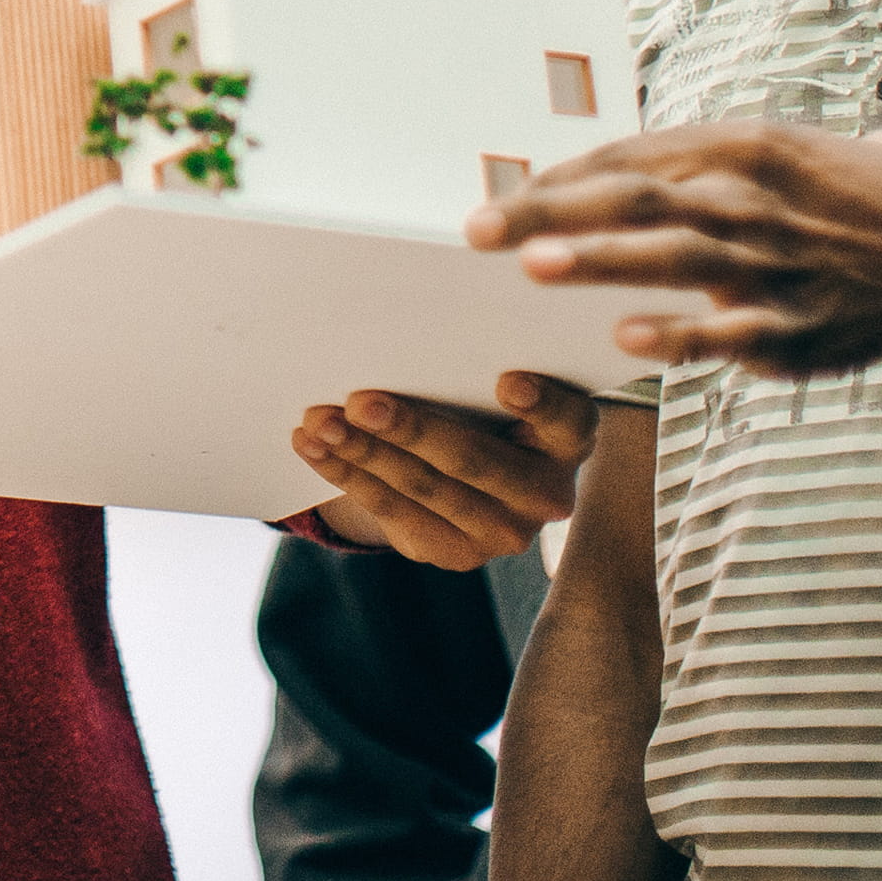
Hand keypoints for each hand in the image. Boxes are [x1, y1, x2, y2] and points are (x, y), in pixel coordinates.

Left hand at [292, 373, 597, 568]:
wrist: (463, 467)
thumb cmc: (479, 401)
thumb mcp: (488, 383)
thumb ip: (471, 366)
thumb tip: (399, 329)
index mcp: (568, 438)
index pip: (566, 420)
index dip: (541, 403)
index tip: (506, 380)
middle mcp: (546, 493)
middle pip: (475, 460)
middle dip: (412, 429)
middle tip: (361, 401)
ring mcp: (502, 532)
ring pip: (424, 489)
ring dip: (362, 452)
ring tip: (318, 420)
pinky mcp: (454, 552)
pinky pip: (393, 511)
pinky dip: (346, 474)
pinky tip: (312, 447)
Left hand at [463, 122, 881, 376]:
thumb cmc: (843, 198)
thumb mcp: (775, 154)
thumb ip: (687, 166)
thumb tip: (585, 181)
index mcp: (748, 146)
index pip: (634, 155)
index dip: (560, 176)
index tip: (493, 194)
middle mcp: (758, 198)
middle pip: (639, 199)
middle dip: (554, 212)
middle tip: (477, 227)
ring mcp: (782, 263)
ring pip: (679, 258)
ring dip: (604, 262)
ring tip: (533, 264)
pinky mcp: (805, 328)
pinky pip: (734, 330)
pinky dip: (682, 335)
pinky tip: (626, 338)